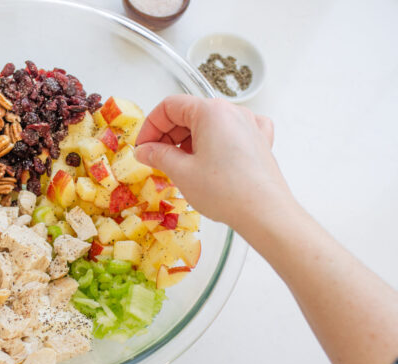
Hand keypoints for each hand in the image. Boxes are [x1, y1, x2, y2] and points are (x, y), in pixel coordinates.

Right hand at [135, 95, 290, 229]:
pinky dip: (216, 141)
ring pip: (209, 124)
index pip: (169, 107)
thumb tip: (144, 150)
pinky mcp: (259, 142)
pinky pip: (232, 132)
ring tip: (179, 165)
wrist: (264, 213)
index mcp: (211, 111)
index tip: (143, 147)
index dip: (151, 126)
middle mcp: (232, 112)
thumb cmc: (226, 191)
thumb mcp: (181, 172)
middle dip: (168, 135)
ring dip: (188, 140)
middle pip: (189, 113)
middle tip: (155, 159)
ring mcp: (249, 125)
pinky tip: (212, 155)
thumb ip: (158, 155)